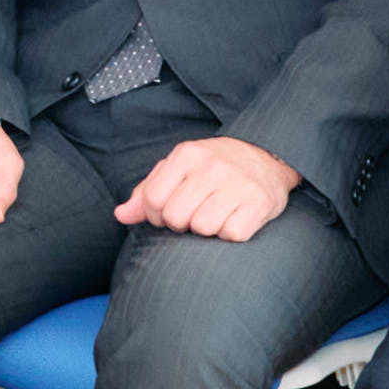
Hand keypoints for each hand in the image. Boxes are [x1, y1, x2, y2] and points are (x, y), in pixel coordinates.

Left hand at [120, 134, 300, 241]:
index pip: (153, 199)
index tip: (168, 213)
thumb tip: (120, 215)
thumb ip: (147, 191)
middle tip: (195, 214)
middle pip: (175, 216)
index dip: (156, 215)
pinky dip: (231, 233)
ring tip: (216, 214)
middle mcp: (212, 165)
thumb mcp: (179, 169)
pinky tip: (235, 218)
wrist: (269, 159)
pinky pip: (232, 234)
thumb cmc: (214, 169)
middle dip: (181, 223)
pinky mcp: (260, 202)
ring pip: (203, 227)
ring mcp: (238, 183)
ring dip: (207, 229)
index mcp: (187, 154)